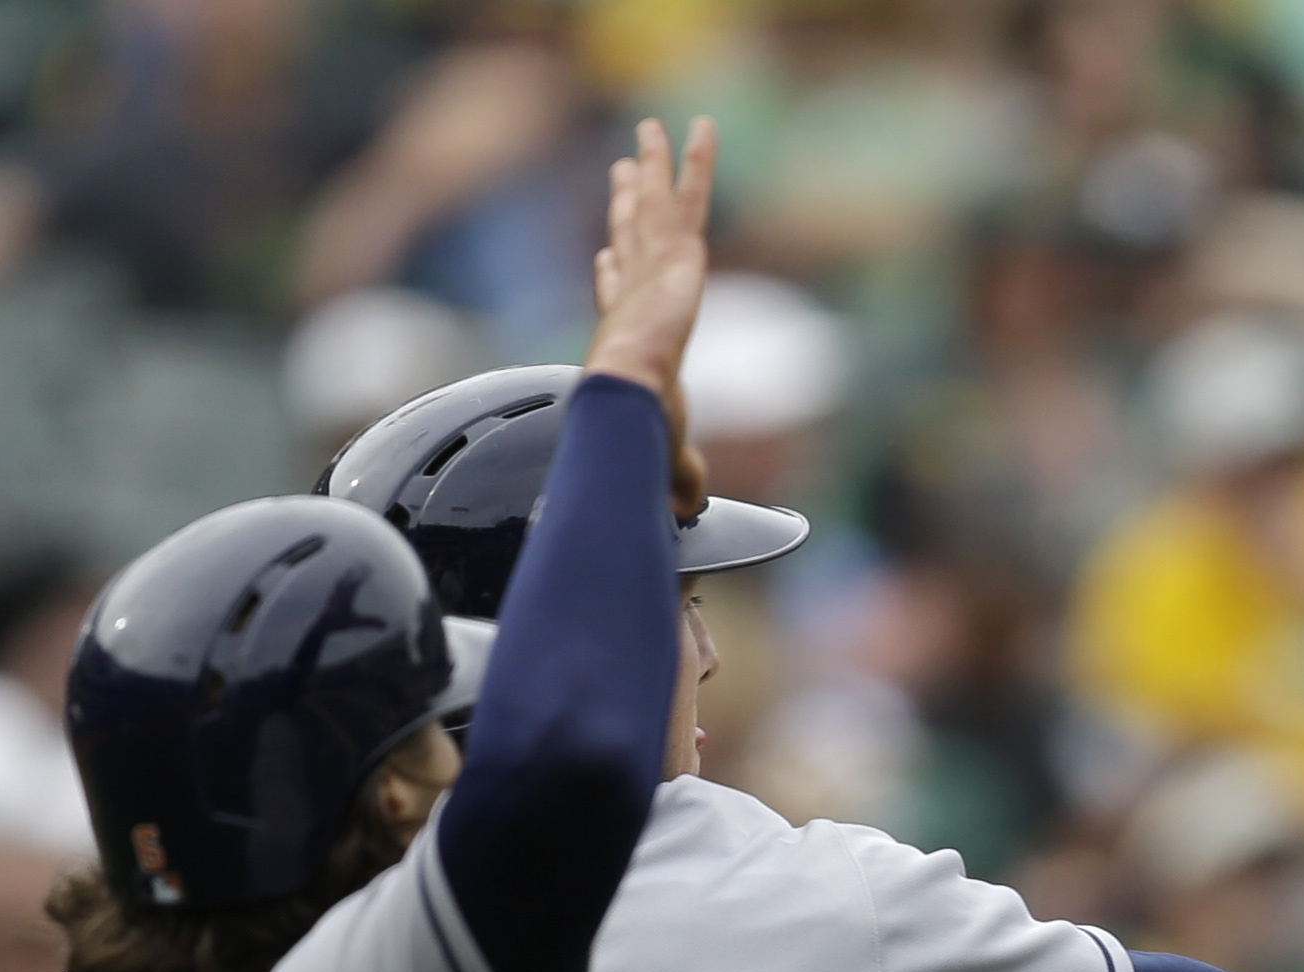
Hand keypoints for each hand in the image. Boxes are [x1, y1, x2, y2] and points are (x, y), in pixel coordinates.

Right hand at [587, 117, 717, 515]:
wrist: (623, 398)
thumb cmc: (632, 432)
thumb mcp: (667, 452)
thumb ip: (683, 475)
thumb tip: (691, 511)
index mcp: (622, 335)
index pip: (613, 296)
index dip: (608, 276)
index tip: (604, 260)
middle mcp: (628, 293)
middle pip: (626, 237)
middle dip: (624, 204)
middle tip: (622, 170)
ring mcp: (647, 267)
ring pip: (652, 205)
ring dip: (652, 166)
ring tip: (650, 131)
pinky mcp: (673, 253)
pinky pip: (688, 196)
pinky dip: (694, 161)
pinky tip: (699, 129)